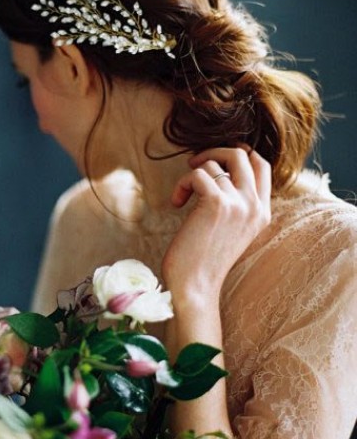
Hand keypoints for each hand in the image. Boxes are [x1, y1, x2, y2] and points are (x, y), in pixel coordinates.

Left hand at [161, 146, 271, 303]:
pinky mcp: (217, 203)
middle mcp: (255, 206)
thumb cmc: (204, 260)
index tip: (216, 159)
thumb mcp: (231, 230)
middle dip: (215, 151)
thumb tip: (219, 171)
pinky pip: (197, 174)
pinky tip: (176, 203)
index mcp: (263, 213)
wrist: (195, 286)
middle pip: (243, 154)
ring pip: (215, 164)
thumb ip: (235, 204)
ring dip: (192, 174)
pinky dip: (182, 184)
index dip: (239, 153)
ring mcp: (239, 204)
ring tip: (183, 195)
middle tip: (195, 164)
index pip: (262, 165)